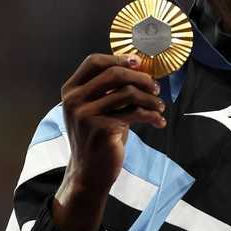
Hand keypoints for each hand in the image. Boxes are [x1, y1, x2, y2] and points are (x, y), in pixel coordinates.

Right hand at [52, 54, 164, 230]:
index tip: (139, 63)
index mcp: (71, 90)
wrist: (89, 172)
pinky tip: (159, 121)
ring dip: (150, 99)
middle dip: (140, 78)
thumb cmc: (98, 137)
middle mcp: (74, 100)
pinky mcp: (100, 129)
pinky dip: (151, 115)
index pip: (94, 62)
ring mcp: (85, 114)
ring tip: (160, 106)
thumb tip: (140, 69)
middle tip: (156, 87)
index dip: (118, 58)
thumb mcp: (96, 108)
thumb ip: (109, 89)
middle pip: (114, 73)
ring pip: (127, 93)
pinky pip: (134, 113)